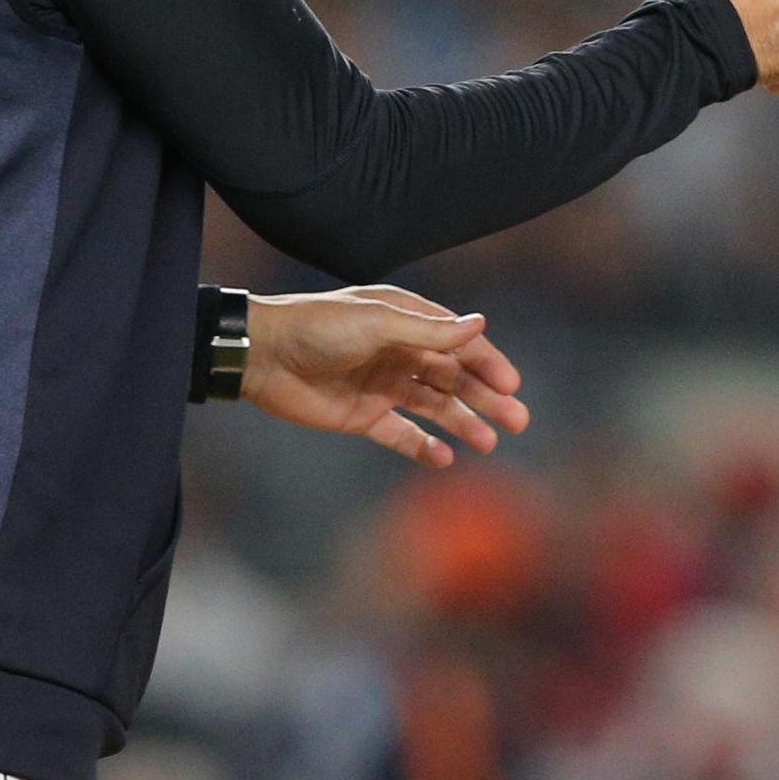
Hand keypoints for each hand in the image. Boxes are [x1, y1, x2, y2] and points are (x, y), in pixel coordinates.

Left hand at [242, 285, 528, 467]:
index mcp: (406, 321)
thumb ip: (429, 331)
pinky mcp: (362, 415)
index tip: (510, 387)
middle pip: (454, 378)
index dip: (488, 364)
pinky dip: (423, 446)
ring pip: (435, 406)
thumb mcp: (377, 322)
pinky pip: (401, 434)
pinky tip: (445, 458)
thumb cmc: (317, 327)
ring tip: (490, 442)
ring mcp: (382, 385)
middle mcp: (399, 351)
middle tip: (518, 420)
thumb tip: (480, 326)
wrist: (260, 356)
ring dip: (463, 423)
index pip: (459, 344)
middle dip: (486, 398)